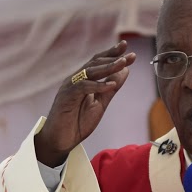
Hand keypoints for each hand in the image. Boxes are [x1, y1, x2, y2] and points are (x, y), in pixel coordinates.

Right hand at [34, 41, 134, 167]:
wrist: (60, 141)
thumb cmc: (77, 123)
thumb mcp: (100, 104)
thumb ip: (111, 88)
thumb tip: (125, 71)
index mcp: (84, 80)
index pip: (99, 62)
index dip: (113, 54)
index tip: (129, 50)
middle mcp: (76, 79)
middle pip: (95, 63)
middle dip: (114, 57)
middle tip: (131, 56)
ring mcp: (70, 87)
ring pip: (90, 72)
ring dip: (108, 67)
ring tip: (123, 63)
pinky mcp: (66, 96)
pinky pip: (83, 87)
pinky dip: (98, 85)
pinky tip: (111, 85)